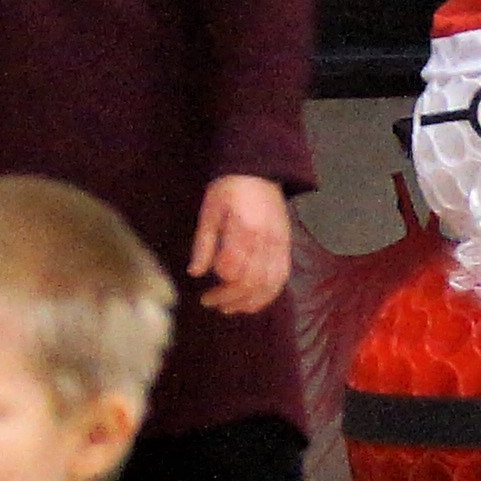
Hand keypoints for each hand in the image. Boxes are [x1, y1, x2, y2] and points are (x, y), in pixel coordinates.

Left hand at [188, 174, 293, 316]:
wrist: (260, 173)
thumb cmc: (229, 190)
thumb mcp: (209, 212)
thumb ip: (203, 244)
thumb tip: (195, 273)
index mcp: (244, 229)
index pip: (235, 269)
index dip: (221, 285)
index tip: (205, 292)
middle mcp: (265, 240)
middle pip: (252, 282)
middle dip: (232, 299)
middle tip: (212, 303)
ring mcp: (279, 245)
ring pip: (270, 285)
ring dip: (251, 302)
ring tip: (231, 308)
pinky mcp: (286, 248)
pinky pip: (281, 279)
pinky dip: (268, 294)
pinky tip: (253, 301)